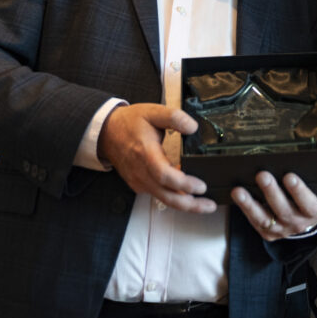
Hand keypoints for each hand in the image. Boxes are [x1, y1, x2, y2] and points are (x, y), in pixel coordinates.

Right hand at [97, 103, 215, 212]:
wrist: (107, 133)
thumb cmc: (129, 123)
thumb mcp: (152, 112)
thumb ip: (174, 117)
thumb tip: (193, 127)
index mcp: (146, 153)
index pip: (165, 175)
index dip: (184, 183)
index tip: (201, 186)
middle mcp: (141, 172)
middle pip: (166, 195)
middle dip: (189, 204)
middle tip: (209, 205)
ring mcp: (139, 181)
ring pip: (163, 199)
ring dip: (184, 204)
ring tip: (203, 204)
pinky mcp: (139, 185)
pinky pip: (158, 195)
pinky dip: (173, 197)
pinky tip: (187, 195)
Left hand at [232, 137, 316, 240]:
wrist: (305, 221)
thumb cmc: (315, 195)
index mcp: (314, 209)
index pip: (308, 202)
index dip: (299, 191)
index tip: (289, 176)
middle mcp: (298, 222)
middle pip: (284, 209)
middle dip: (272, 193)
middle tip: (262, 175)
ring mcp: (281, 229)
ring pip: (265, 218)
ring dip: (250, 205)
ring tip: (239, 190)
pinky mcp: (266, 232)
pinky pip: (254, 222)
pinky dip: (244, 210)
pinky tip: (236, 196)